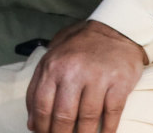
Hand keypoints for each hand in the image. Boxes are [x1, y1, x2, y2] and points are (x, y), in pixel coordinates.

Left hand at [25, 20, 145, 132]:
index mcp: (53, 66)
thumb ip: (38, 87)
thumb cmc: (81, 46)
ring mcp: (97, 77)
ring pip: (88, 119)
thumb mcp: (53, 58)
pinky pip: (112, 114)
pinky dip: (107, 130)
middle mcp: (73, 71)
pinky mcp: (119, 82)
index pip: (41, 106)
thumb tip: (32, 122)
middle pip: (63, 117)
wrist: (116, 29)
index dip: (41, 127)